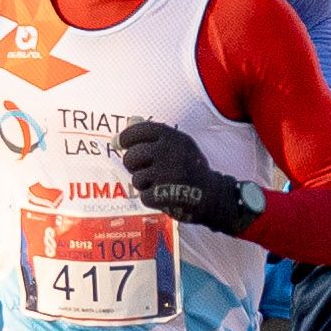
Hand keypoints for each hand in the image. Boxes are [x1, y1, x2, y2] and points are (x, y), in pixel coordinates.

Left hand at [105, 119, 254, 229]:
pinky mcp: (162, 194)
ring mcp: (166, 174)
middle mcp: (168, 153)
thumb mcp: (179, 147)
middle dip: (133, 166)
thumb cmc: (191, 169)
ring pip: (136, 179)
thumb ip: (152, 141)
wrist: (214, 196)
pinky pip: (143, 196)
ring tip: (162, 184)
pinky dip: (152, 199)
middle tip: (146, 170)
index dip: (126, 138)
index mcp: (173, 138)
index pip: (138, 131)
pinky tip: (166, 195)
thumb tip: (116, 139)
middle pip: (131, 157)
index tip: (122, 144)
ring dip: (145, 184)